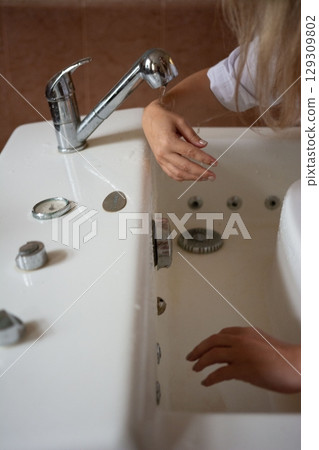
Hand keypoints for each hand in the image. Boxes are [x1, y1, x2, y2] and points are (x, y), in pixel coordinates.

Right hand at [142, 100, 217, 180]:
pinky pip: (171, 174)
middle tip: (212, 175)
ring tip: (204, 178)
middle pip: (185, 167)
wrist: (150, 119)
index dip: (204, 159)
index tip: (214, 162)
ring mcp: (160, 159)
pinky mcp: (160, 161)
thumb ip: (192, 136)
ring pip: (178, 174)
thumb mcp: (181, 122)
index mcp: (169, 141)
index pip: (190, 153)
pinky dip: (182, 178)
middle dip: (201, 173)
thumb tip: (203, 145)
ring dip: (193, 178)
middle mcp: (163, 152)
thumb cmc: (163, 118)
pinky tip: (191, 177)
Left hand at [186, 327, 300, 392]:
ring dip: (201, 362)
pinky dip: (210, 378)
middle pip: (212, 341)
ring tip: (196, 368)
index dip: (210, 341)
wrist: (296, 365)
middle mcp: (241, 340)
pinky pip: (219, 373)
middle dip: (199, 349)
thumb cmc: (284, 357)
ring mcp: (240, 354)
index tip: (205, 346)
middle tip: (191, 356)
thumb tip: (235, 355)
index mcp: (246, 332)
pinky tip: (206, 382)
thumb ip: (247, 345)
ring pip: (213, 355)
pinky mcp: (242, 369)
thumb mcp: (263, 343)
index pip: (222, 334)